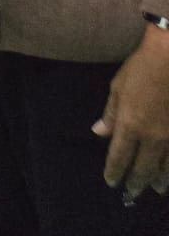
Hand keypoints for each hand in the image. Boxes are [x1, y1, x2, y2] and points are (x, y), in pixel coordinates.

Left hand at [93, 26, 168, 198]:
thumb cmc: (140, 69)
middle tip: (132, 193)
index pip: (119, 156)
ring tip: (156, 189)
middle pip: (143, 168)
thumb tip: (99, 133)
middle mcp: (151, 137)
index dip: (114, 171)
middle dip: (136, 182)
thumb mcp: (117, 88)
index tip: (111, 181)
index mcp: (130, 125)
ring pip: (165, 168)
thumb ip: (110, 114)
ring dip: (159, 180)